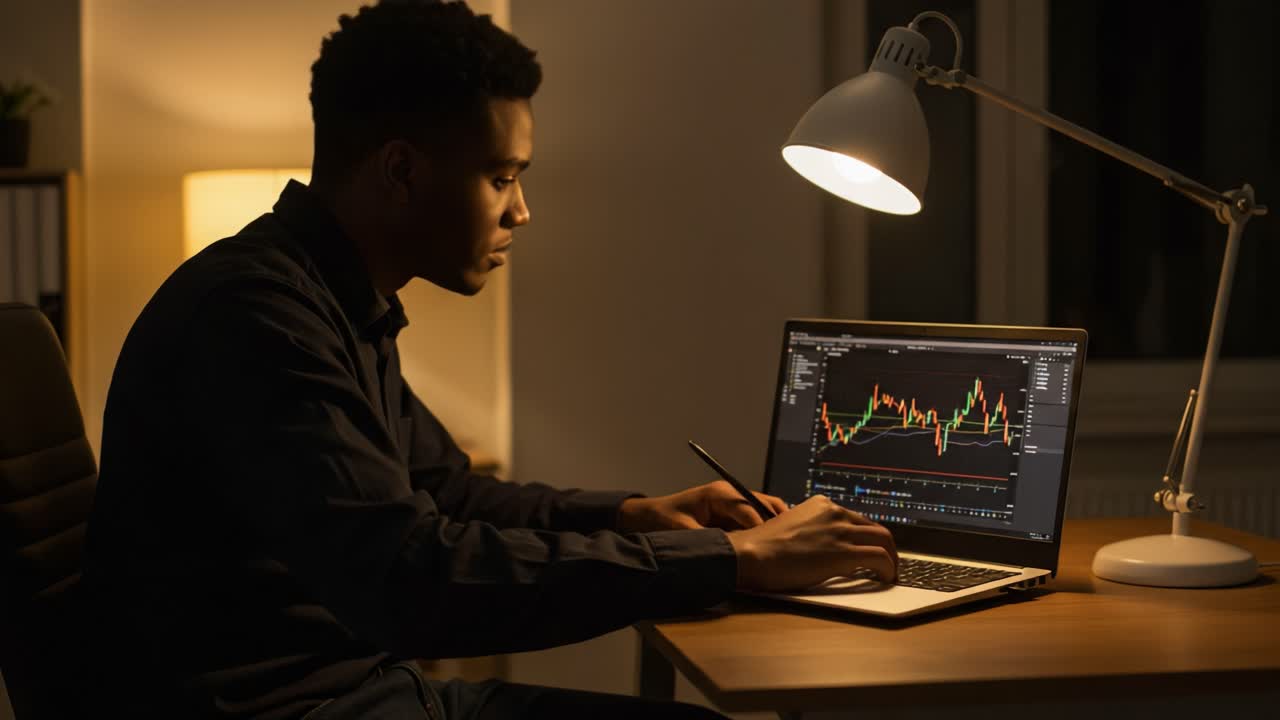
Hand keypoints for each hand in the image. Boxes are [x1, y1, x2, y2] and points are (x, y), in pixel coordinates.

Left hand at [616, 481, 788, 533]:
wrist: (647, 516)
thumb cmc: (662, 520)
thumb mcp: (683, 532)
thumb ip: (708, 542)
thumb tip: (730, 555)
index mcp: (721, 494)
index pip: (751, 511)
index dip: (764, 530)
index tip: (773, 549)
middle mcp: (731, 494)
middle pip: (765, 505)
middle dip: (778, 525)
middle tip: (788, 547)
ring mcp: (733, 502)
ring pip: (765, 511)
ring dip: (773, 527)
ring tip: (782, 549)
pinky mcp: (731, 513)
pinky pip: (755, 519)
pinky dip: (765, 531)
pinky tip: (768, 549)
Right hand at [726, 494, 897, 590]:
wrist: (752, 554)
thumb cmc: (763, 548)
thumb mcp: (792, 527)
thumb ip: (814, 531)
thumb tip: (828, 549)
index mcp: (822, 505)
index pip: (857, 519)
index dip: (867, 538)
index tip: (869, 550)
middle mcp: (835, 513)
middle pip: (876, 528)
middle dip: (886, 546)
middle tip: (887, 563)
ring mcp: (840, 531)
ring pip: (884, 540)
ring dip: (891, 559)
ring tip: (889, 574)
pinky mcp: (843, 553)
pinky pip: (880, 558)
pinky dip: (888, 569)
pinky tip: (884, 579)